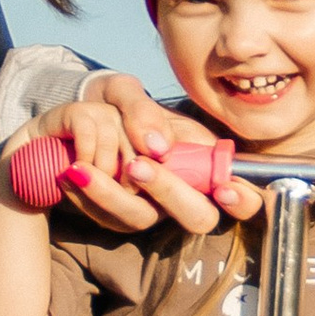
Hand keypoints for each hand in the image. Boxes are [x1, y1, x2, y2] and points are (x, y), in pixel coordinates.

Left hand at [14, 80, 224, 237]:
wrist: (78, 118)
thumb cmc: (118, 106)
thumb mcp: (128, 95)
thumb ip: (144, 113)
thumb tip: (157, 147)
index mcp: (203, 166)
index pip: (243, 197)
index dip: (243, 200)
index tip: (224, 189)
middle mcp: (184, 195)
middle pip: (198, 218)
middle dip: (170, 192)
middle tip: (136, 165)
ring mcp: (152, 210)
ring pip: (144, 220)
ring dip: (114, 196)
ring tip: (83, 168)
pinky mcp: (120, 219)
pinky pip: (109, 220)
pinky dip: (88, 197)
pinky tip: (71, 173)